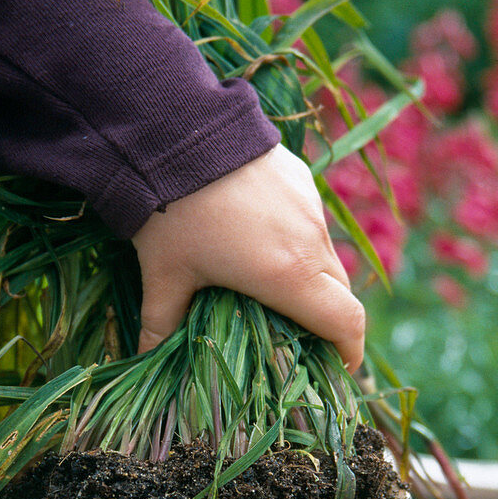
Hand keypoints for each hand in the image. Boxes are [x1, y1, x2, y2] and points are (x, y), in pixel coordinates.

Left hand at [132, 143, 364, 371]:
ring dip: (310, 278)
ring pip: (324, 256)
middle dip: (326, 319)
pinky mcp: (300, 179)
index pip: (346, 322)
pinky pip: (310, 222)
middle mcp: (311, 241)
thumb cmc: (172, 212)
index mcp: (289, 274)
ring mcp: (310, 206)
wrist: (175, 130)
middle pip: (338, 293)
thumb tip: (147, 358)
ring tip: (271, 287)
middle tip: (298, 336)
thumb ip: (161, 324)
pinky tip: (257, 239)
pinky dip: (296, 241)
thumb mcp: (164, 275)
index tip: (338, 368)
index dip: (350, 352)